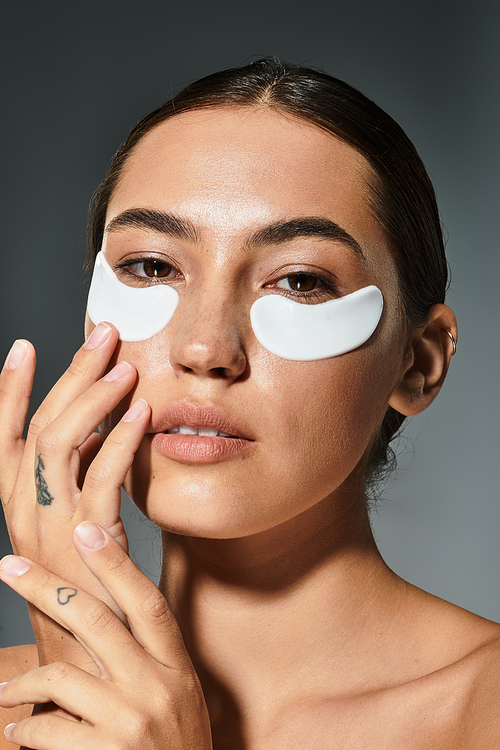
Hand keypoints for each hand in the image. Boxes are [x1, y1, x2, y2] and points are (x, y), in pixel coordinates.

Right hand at [0, 326, 148, 670]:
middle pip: (40, 425)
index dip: (10, 390)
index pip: (4, 437)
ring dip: (95, 398)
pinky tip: (142, 414)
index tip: (26, 346)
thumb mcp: (75, 527)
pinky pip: (101, 478)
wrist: (91, 660)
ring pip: (61, 443)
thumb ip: (79, 483)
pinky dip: (121, 441)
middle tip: (103, 335)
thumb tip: (98, 435)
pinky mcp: (86, 542)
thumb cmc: (89, 587)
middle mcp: (26, 510)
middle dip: (70, 375)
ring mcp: (52, 526)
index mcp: (20, 504)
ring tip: (126, 366)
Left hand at [0, 525, 212, 748]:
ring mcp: (133, 721)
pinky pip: (51, 729)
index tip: (86, 530)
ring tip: (6, 693)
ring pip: (61, 676)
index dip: (116, 563)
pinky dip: (27, 729)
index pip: (146, 602)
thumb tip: (102, 620)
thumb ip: (149, 661)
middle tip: (10, 567)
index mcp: (175, 667)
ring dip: (23, 685)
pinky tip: (19, 732)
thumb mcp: (179, 699)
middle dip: (46, 588)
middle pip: (95, 620)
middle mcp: (157, 686)